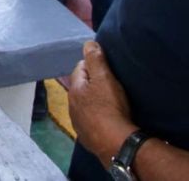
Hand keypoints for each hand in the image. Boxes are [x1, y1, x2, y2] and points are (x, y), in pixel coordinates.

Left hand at [68, 41, 136, 163]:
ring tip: (111, 102)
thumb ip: (95, 59)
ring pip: (86, 105)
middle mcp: (71, 106)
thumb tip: (87, 43)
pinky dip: (98, 118)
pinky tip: (109, 120)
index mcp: (74, 90)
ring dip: (95, 102)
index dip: (93, 65)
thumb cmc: (110, 107)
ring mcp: (78, 123)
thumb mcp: (104, 79)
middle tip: (111, 84)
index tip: (106, 68)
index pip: (80, 69)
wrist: (116, 144)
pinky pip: (92, 121)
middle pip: (82, 88)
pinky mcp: (87, 137)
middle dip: (93, 84)